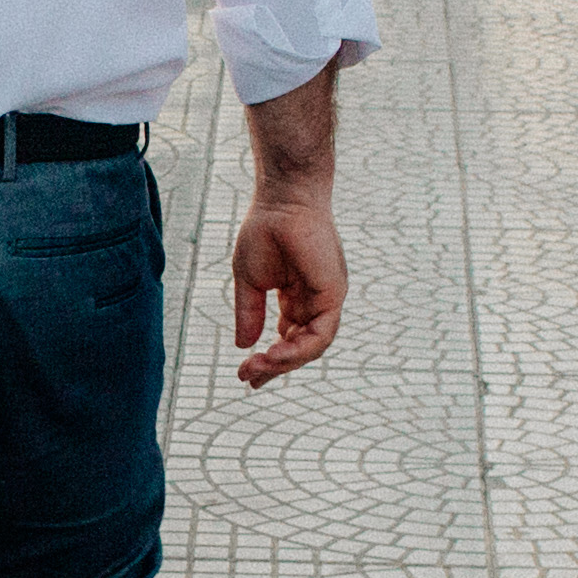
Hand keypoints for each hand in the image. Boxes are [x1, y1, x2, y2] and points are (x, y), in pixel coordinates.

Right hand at [229, 200, 345, 385]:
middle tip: (248, 378)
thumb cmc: (265, 230)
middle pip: (300, 348)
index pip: (287, 339)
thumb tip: (244, 346)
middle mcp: (314, 302)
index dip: (268, 360)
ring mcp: (326, 299)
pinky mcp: (333, 293)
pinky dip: (299, 349)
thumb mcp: (250, 280)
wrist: (282, 199)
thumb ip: (249, 313)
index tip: (245, 373)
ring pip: (312, 347)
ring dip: (285, 362)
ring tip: (258, 367)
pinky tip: (275, 354)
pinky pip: (321, 333)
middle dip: (274, 367)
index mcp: (296, 299)